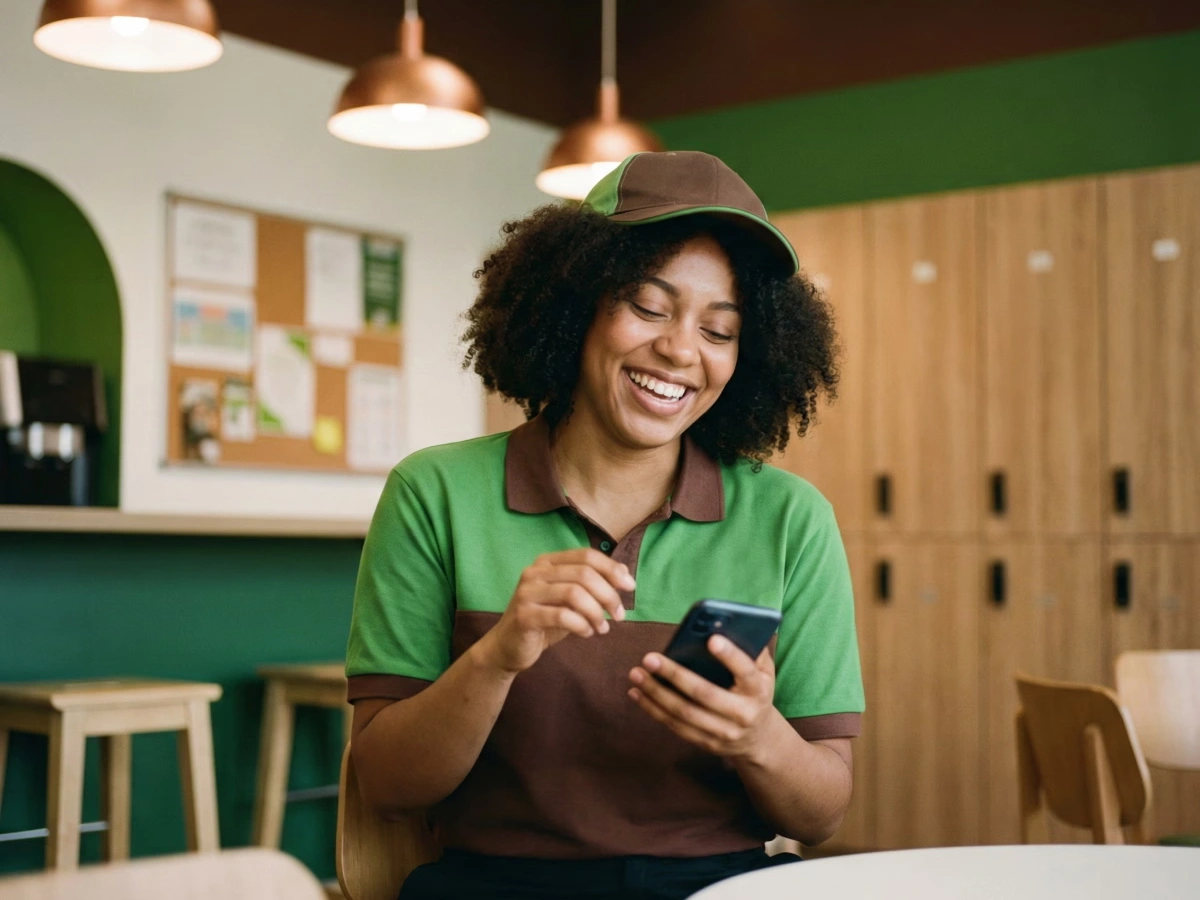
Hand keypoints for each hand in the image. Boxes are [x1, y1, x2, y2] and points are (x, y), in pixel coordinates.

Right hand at [474, 548, 634, 674]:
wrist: (508, 648)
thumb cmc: (544, 621)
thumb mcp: (570, 600)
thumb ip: (592, 585)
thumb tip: (625, 575)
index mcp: (547, 562)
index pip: (586, 555)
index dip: (612, 569)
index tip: (630, 587)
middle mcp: (534, 572)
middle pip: (584, 574)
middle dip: (608, 595)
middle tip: (619, 615)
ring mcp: (527, 593)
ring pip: (574, 594)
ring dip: (596, 612)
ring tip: (602, 628)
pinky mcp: (524, 616)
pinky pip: (562, 616)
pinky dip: (582, 625)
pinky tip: (587, 633)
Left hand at [627, 635, 777, 760]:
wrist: (759, 738)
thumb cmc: (755, 691)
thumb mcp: (764, 671)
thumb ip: (751, 649)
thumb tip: (724, 624)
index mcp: (758, 690)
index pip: (745, 671)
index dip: (730, 656)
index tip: (711, 639)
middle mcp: (743, 714)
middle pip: (705, 694)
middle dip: (674, 675)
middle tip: (650, 658)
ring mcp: (724, 732)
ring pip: (684, 712)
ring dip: (656, 693)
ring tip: (636, 674)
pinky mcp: (706, 743)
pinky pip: (676, 726)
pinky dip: (653, 710)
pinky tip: (637, 694)